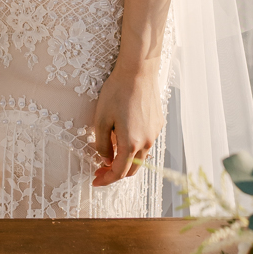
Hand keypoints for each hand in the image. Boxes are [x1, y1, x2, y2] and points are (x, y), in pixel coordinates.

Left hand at [91, 61, 165, 186]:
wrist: (138, 72)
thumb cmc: (117, 92)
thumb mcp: (101, 119)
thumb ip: (101, 144)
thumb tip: (105, 159)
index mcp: (131, 143)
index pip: (119, 172)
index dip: (106, 180)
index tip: (95, 181)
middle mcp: (146, 142)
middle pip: (132, 169)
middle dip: (115, 173)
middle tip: (100, 170)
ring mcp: (154, 134)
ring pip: (140, 158)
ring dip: (125, 161)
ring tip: (109, 154)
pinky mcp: (158, 125)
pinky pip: (146, 144)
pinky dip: (134, 149)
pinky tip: (122, 138)